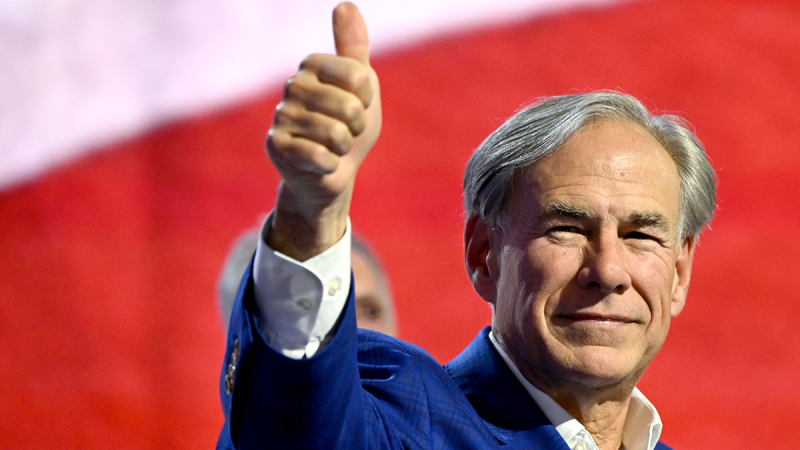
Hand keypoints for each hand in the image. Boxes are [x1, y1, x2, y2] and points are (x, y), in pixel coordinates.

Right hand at [266, 2, 381, 259]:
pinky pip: (318, 155)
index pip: (358, 75)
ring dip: (343, 148)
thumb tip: (344, 4)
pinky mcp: (275, 146)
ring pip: (335, 133)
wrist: (332, 174)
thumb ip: (354, 48)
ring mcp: (281, 115)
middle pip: (347, 105)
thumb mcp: (362, 88)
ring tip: (333, 147)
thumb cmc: (349, 127)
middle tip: (347, 132)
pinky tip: (320, 163)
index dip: (366, 98)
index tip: (359, 105)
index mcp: (313, 65)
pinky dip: (330, 165)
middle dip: (357, 126)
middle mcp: (293, 85)